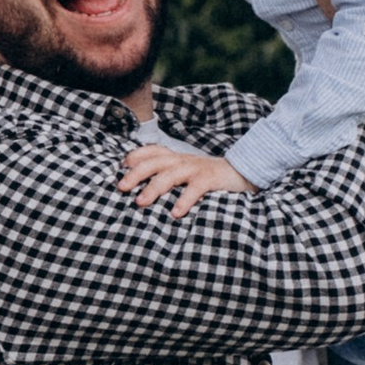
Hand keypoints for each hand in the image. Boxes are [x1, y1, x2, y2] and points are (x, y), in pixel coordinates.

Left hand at [115, 140, 254, 219]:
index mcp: (176, 158)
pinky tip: (175, 213)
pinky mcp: (210, 179)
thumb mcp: (186, 173)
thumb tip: (143, 191)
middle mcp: (183, 161)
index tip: (121, 167)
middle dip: (136, 174)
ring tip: (140, 202)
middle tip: (121, 188)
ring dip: (153, 188)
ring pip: (170, 174)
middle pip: (154, 162)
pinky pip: (195, 189)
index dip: (135, 156)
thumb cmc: (209, 178)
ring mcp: (196, 169)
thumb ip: (169, 176)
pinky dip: (184, 200)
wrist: (243, 173)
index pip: (152, 151)